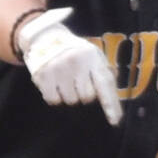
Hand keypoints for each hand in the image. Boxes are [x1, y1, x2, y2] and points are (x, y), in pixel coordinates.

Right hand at [18, 7, 121, 124]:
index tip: (116, 121)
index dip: (111, 105)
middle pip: (87, 97)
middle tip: (76, 81)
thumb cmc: (75, 51)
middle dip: (84, 94)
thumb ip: (105, 74)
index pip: (105, 84)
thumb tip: (111, 98)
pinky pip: (53, 100)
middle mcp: (76, 61)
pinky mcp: (42, 75)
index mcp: (92, 57)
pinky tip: (54, 84)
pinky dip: (54, 96)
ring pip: (71, 100)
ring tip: (64, 80)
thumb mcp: (93, 56)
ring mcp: (58, 68)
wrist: (44, 36)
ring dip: (68, 95)